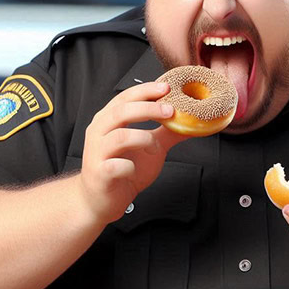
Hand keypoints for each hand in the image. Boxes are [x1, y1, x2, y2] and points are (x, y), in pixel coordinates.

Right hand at [79, 81, 185, 224]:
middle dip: (148, 108)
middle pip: (121, 111)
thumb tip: (191, 121)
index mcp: (109, 121)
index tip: (167, 88)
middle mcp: (99, 132)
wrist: (101, 200)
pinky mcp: (100, 174)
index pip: (125, 97)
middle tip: (170, 111)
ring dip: (144, 138)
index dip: (146, 91)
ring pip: (119, 136)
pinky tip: (134, 169)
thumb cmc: (122, 170)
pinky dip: (129, 166)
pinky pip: (115, 166)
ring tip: (156, 148)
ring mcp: (97, 153)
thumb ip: (167, 132)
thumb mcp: (150, 147)